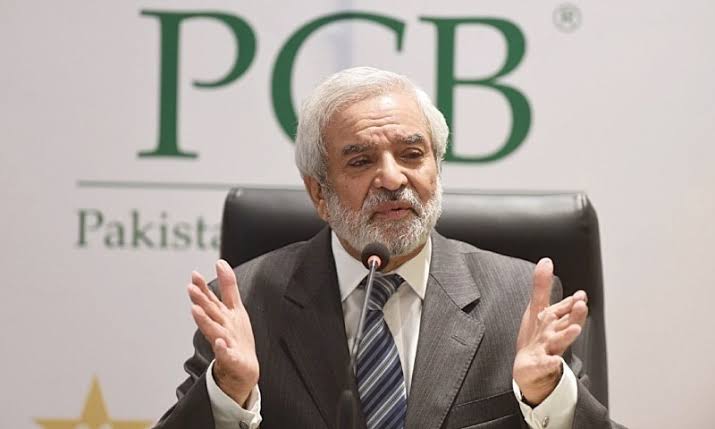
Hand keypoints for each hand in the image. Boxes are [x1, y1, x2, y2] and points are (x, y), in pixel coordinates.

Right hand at [187, 259, 258, 405]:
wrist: (243, 369)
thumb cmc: (236, 337)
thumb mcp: (234, 307)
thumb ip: (227, 286)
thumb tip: (220, 262)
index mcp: (220, 316)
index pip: (210, 300)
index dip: (203, 287)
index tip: (194, 274)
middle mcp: (219, 328)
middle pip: (209, 313)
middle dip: (200, 301)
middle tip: (190, 288)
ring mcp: (224, 343)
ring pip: (213, 331)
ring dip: (204, 321)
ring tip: (196, 310)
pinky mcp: (231, 360)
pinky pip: (226, 355)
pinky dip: (222, 349)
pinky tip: (220, 342)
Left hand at [513, 258, 587, 405]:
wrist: (531, 371)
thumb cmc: (538, 338)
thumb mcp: (538, 309)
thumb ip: (542, 286)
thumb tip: (546, 261)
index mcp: (555, 321)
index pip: (566, 309)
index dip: (573, 302)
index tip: (580, 295)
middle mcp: (555, 335)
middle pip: (567, 324)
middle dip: (575, 315)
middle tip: (581, 304)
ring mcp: (548, 351)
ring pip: (559, 343)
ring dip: (567, 335)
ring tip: (575, 329)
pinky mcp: (539, 365)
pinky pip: (544, 365)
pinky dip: (549, 364)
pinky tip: (553, 361)